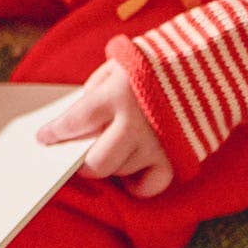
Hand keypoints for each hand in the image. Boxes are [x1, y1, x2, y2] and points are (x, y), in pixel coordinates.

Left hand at [36, 60, 173, 197]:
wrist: (205, 60)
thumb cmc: (156, 61)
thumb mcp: (121, 63)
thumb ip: (98, 89)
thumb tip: (80, 120)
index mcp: (118, 94)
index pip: (76, 120)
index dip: (56, 132)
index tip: (43, 138)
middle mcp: (135, 123)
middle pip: (96, 161)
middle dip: (79, 163)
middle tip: (74, 157)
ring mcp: (156, 143)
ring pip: (121, 171)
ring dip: (110, 165)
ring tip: (109, 149)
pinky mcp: (176, 156)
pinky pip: (151, 186)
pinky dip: (139, 186)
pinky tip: (131, 176)